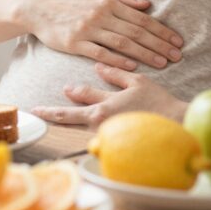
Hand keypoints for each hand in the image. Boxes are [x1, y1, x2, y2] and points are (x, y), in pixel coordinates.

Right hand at [19, 0, 182, 69]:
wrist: (39, 7)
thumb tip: (146, 5)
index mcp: (108, 1)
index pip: (141, 18)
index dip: (161, 30)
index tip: (177, 40)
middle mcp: (100, 14)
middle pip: (136, 32)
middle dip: (159, 44)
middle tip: (177, 55)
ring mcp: (88, 29)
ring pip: (122, 44)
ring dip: (145, 54)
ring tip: (162, 63)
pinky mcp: (75, 43)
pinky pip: (101, 53)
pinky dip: (118, 60)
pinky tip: (133, 66)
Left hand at [31, 63, 187, 127]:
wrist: (174, 126)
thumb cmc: (157, 103)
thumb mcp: (136, 82)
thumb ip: (115, 74)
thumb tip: (98, 66)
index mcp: (104, 106)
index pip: (79, 95)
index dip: (69, 90)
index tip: (61, 88)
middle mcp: (100, 122)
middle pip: (69, 117)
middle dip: (51, 112)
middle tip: (35, 110)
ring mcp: (103, 135)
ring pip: (80, 126)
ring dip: (67, 119)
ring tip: (50, 114)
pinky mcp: (111, 142)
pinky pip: (93, 135)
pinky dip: (84, 129)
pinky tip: (76, 126)